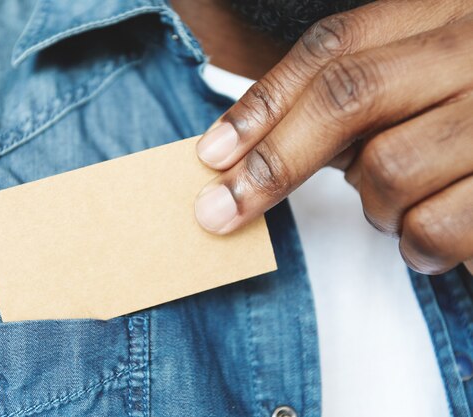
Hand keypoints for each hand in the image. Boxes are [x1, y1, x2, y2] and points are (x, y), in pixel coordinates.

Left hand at [194, 0, 472, 274]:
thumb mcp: (430, 76)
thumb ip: (361, 95)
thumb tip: (258, 144)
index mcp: (445, 14)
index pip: (333, 49)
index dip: (262, 103)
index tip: (211, 156)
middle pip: (346, 97)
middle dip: (274, 162)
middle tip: (221, 212)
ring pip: (388, 170)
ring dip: (375, 206)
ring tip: (401, 205)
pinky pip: (435, 225)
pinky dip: (418, 246)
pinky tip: (431, 239)